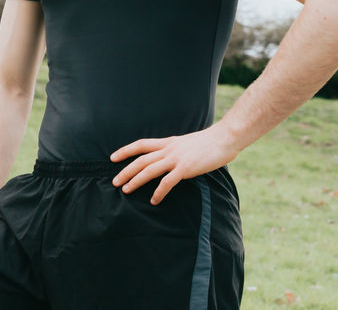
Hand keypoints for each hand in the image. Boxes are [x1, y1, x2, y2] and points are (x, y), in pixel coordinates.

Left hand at [110, 125, 240, 205]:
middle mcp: (169, 149)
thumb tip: (171, 159)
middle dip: (125, 170)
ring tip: (126, 190)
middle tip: (114, 181)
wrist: (225, 138)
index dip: (126, 150)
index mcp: (168, 142)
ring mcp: (176, 158)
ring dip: (136, 181)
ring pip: (149, 170)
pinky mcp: (186, 168)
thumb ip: (177, 150)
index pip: (141, 144)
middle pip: (141, 160)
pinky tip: (154, 200)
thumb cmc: (210, 142)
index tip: (113, 157)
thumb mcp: (187, 144)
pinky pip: (167, 182)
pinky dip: (159, 192)